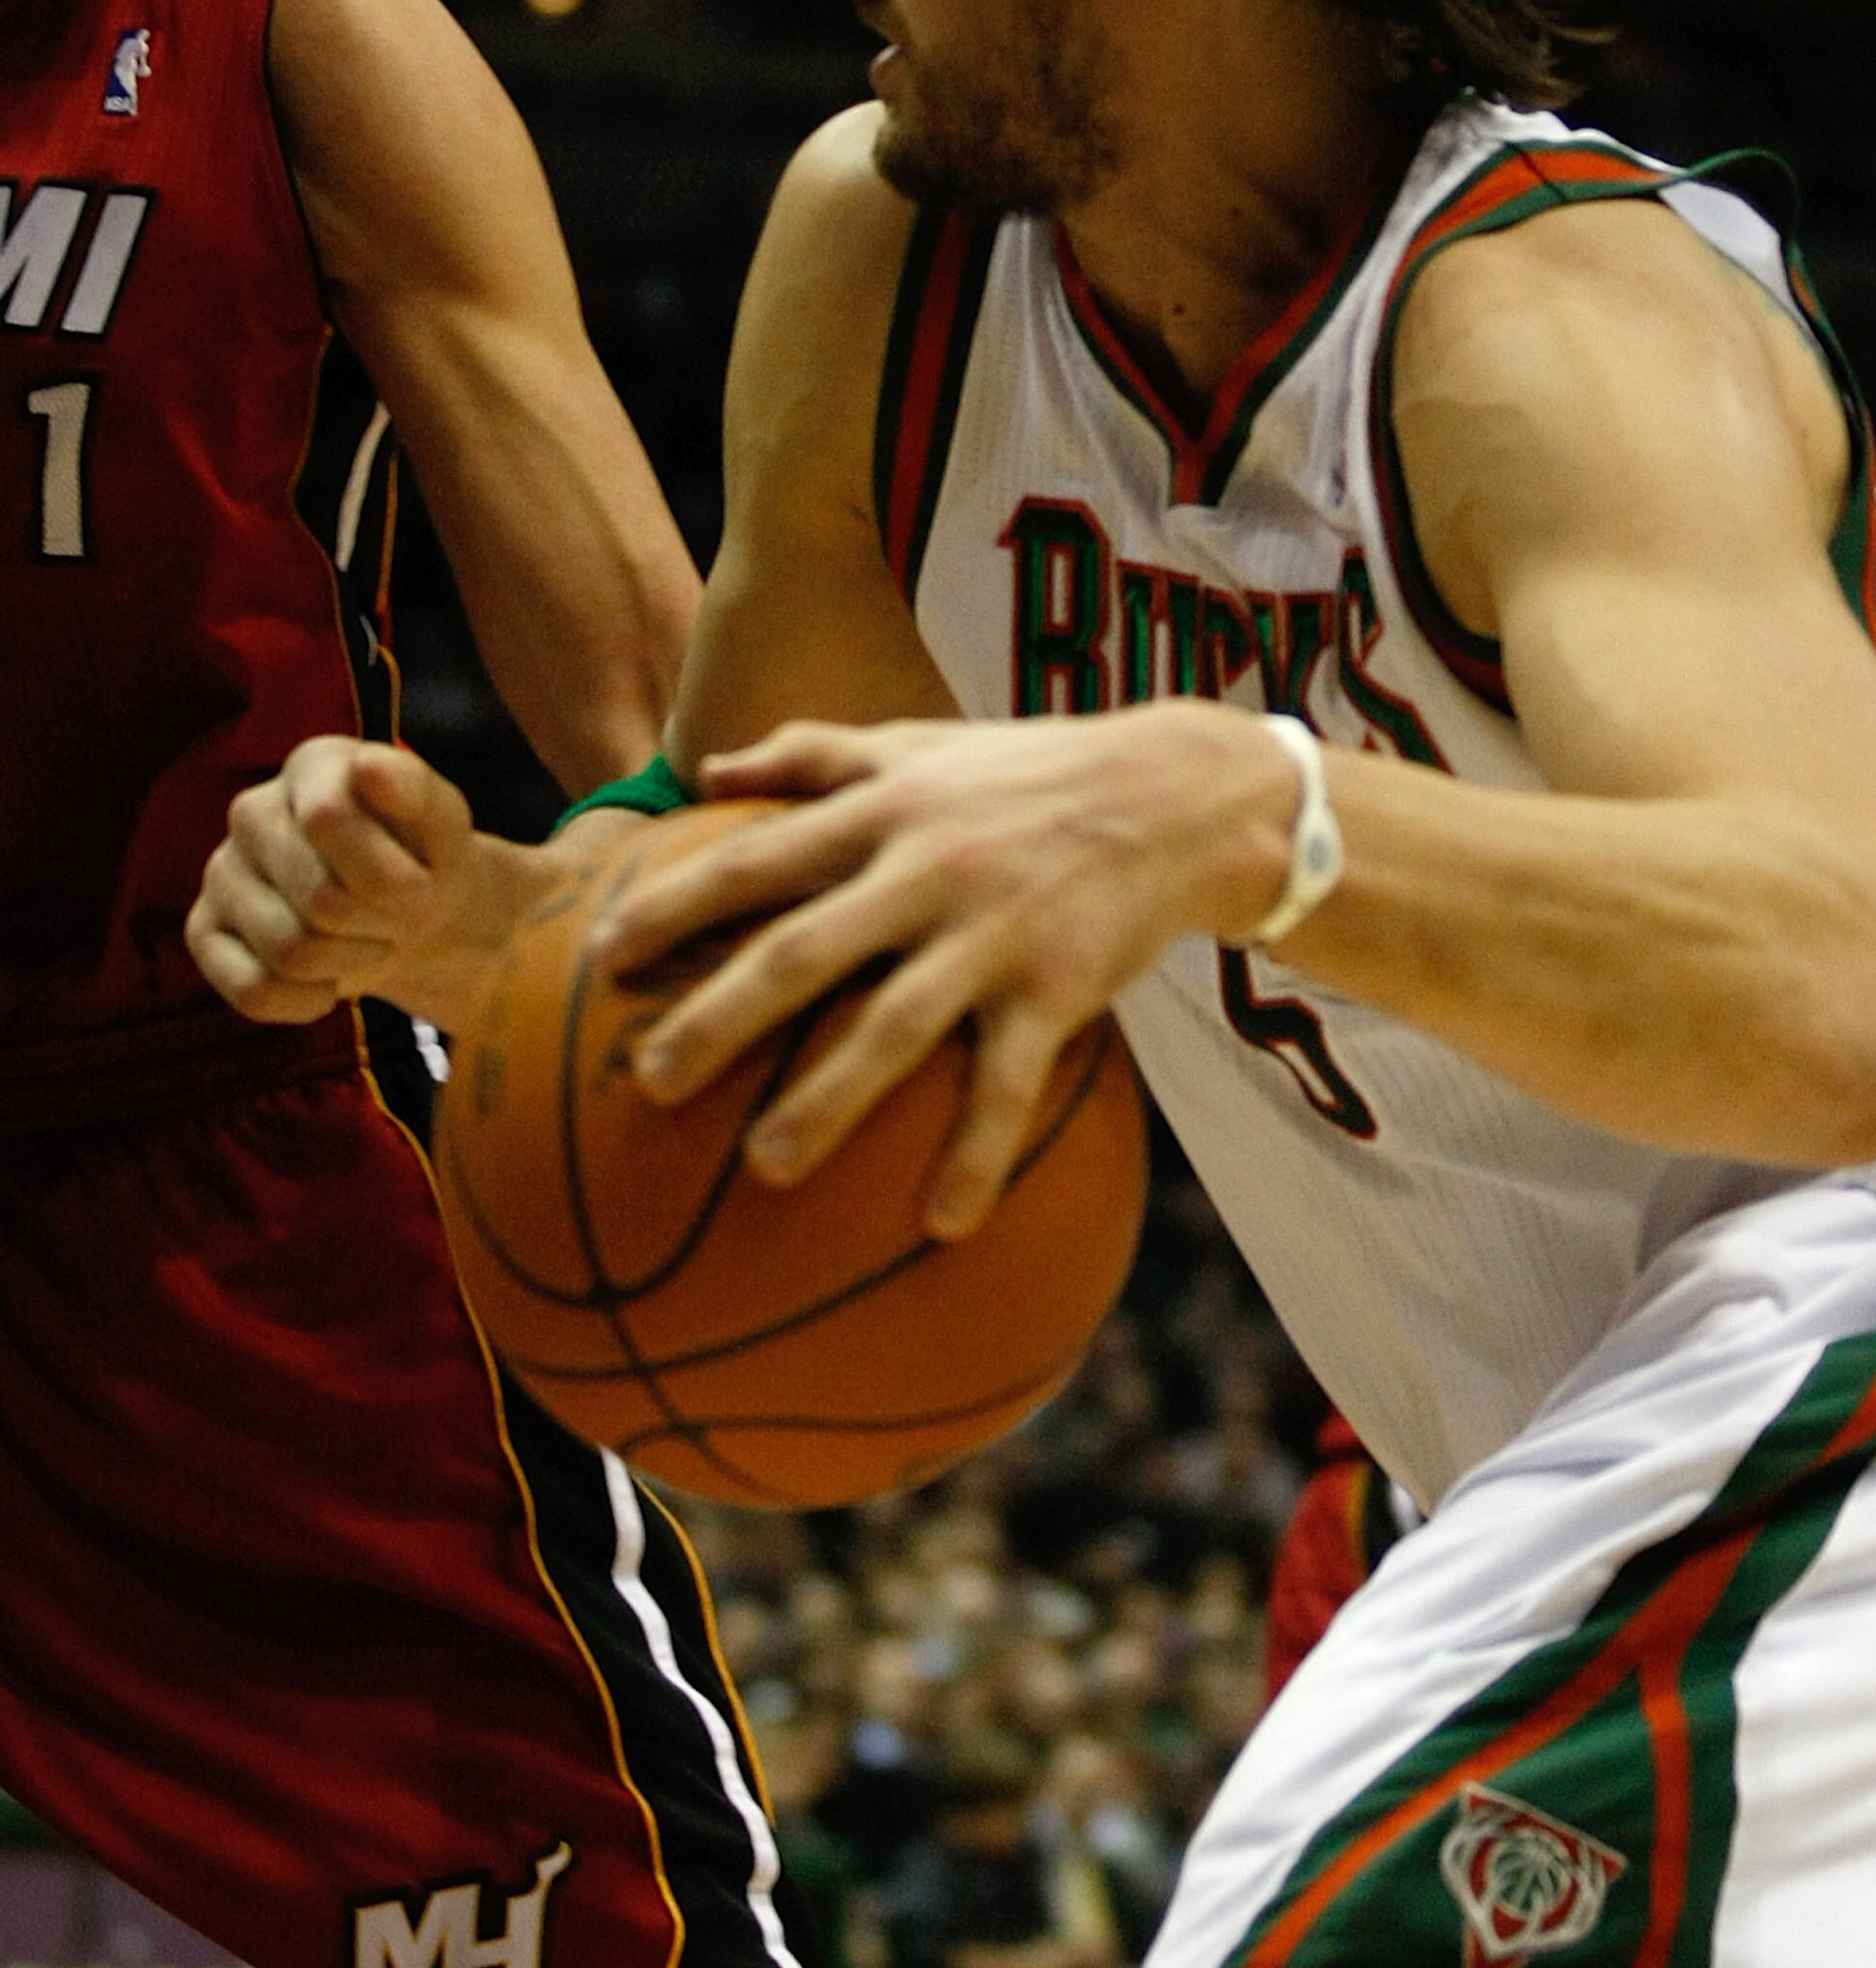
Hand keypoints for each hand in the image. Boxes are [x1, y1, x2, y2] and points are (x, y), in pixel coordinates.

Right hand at [187, 737, 489, 1024]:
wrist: (410, 914)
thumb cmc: (425, 859)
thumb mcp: (445, 823)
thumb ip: (414, 790)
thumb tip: (367, 766)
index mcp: (310, 767)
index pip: (327, 818)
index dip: (389, 875)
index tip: (421, 884)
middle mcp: (252, 811)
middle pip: (319, 897)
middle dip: (378, 924)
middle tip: (396, 917)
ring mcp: (220, 872)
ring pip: (289, 950)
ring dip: (350, 963)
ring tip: (366, 941)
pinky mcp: (204, 932)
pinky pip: (253, 991)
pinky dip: (308, 1002)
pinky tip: (329, 979)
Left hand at [596, 706, 1298, 1233]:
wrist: (1179, 794)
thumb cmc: (1031, 771)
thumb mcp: (918, 743)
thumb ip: (813, 753)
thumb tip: (710, 768)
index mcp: (880, 814)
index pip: (755, 860)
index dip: (673, 906)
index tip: (605, 958)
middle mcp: (925, 871)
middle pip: (801, 951)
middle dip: (718, 1017)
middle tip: (647, 1081)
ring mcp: (993, 934)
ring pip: (893, 1026)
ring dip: (827, 1100)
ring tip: (765, 1168)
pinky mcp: (1060, 988)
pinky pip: (1009, 1084)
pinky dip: (976, 1153)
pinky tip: (944, 1224)